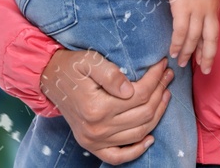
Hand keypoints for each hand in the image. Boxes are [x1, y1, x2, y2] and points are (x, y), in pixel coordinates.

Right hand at [39, 49, 171, 163]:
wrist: (51, 80)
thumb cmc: (72, 67)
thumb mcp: (90, 61)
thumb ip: (111, 74)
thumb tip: (132, 90)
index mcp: (97, 107)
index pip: (139, 95)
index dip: (155, 79)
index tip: (163, 65)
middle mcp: (96, 128)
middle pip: (143, 114)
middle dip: (160, 92)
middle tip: (168, 76)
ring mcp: (94, 140)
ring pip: (138, 133)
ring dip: (157, 114)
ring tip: (165, 95)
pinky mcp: (92, 146)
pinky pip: (118, 156)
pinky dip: (136, 151)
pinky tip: (150, 138)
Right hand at [168, 0, 219, 73]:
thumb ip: (208, 10)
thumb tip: (204, 28)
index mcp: (215, 9)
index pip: (214, 35)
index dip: (210, 50)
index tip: (207, 63)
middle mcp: (208, 12)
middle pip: (209, 39)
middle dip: (206, 57)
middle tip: (203, 71)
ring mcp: (195, 11)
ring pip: (193, 38)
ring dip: (188, 53)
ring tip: (182, 63)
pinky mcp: (181, 9)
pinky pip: (180, 31)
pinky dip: (177, 43)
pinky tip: (174, 52)